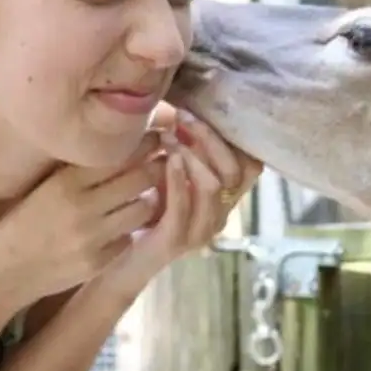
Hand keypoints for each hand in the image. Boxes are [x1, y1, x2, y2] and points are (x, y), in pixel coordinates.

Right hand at [0, 133, 165, 301]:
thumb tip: (123, 144)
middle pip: (140, 179)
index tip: (158, 136)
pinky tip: (126, 225)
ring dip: (149, 200)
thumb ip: (83, 170)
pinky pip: (131, 237)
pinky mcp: (100, 261)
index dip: (144, 145)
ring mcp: (93, 237)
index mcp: (66, 183)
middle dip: (157, 169)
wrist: (7, 271)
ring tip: (149, 194)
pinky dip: (131, 230)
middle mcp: (82, 208)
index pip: (118, 156)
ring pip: (143, 208)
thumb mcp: (49, 187)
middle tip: (165, 162)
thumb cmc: (29, 220)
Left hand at [108, 104, 263, 281]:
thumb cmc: (146, 211)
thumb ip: (186, 152)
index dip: (234, 137)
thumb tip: (185, 109)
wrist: (120, 262)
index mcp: (225, 199)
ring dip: (192, 155)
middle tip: (184, 118)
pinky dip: (177, 178)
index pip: (251, 165)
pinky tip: (167, 159)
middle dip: (210, 138)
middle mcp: (222, 214)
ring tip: (171, 136)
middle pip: (235, 170)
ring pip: (214, 185)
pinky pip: (184, 205)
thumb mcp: (172, 176)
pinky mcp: (177, 240)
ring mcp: (202, 230)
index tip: (206, 112)